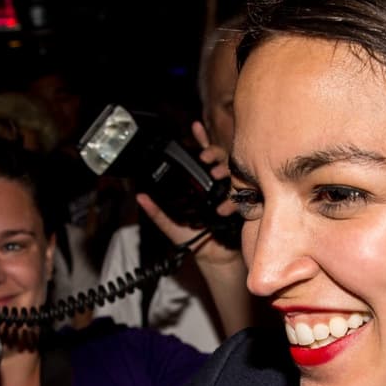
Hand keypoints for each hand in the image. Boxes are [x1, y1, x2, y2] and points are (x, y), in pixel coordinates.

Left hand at [137, 121, 240, 265]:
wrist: (214, 258)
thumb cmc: (195, 241)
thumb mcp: (172, 226)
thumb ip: (157, 213)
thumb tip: (140, 197)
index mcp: (203, 185)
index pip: (204, 157)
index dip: (200, 140)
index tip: (194, 127)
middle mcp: (220, 185)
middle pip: (220, 159)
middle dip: (213, 153)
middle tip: (204, 157)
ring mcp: (235, 193)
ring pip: (234, 171)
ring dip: (225, 168)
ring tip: (215, 174)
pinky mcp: (246, 205)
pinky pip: (245, 195)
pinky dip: (235, 197)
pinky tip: (224, 206)